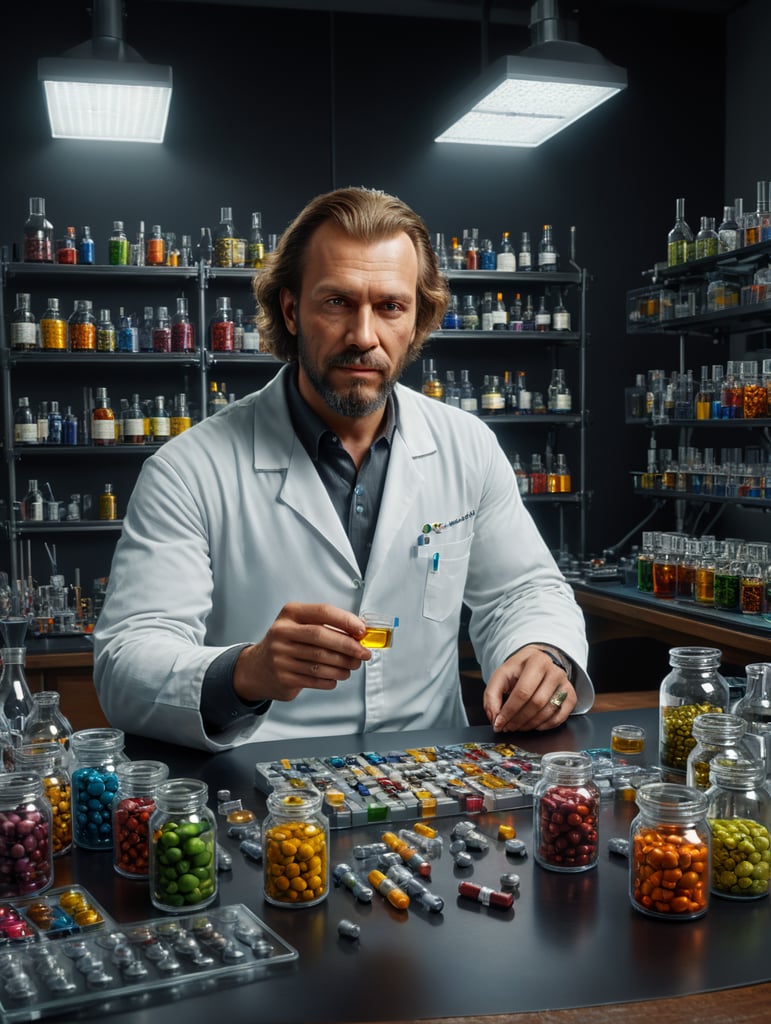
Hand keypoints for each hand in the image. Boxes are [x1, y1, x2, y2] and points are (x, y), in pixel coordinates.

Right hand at [232, 602, 369, 703]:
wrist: (257, 668)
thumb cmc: (288, 643)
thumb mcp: (300, 625)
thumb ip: (327, 625)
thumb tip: (360, 632)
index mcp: (290, 613)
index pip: (322, 612)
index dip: (346, 620)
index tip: (362, 630)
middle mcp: (282, 632)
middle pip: (322, 637)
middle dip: (348, 646)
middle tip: (364, 654)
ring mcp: (280, 656)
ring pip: (320, 661)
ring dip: (343, 666)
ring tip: (353, 666)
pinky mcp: (283, 677)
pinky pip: (315, 679)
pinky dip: (331, 679)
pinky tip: (336, 677)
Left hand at [482, 645, 575, 732]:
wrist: (538, 661)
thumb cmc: (519, 670)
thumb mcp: (501, 675)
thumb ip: (492, 695)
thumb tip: (494, 717)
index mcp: (536, 662)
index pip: (522, 692)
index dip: (509, 711)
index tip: (499, 723)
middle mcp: (554, 671)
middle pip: (536, 703)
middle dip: (519, 720)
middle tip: (507, 727)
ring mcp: (565, 684)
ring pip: (548, 712)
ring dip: (530, 725)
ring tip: (517, 726)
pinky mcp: (571, 695)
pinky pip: (560, 717)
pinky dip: (545, 726)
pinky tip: (533, 725)